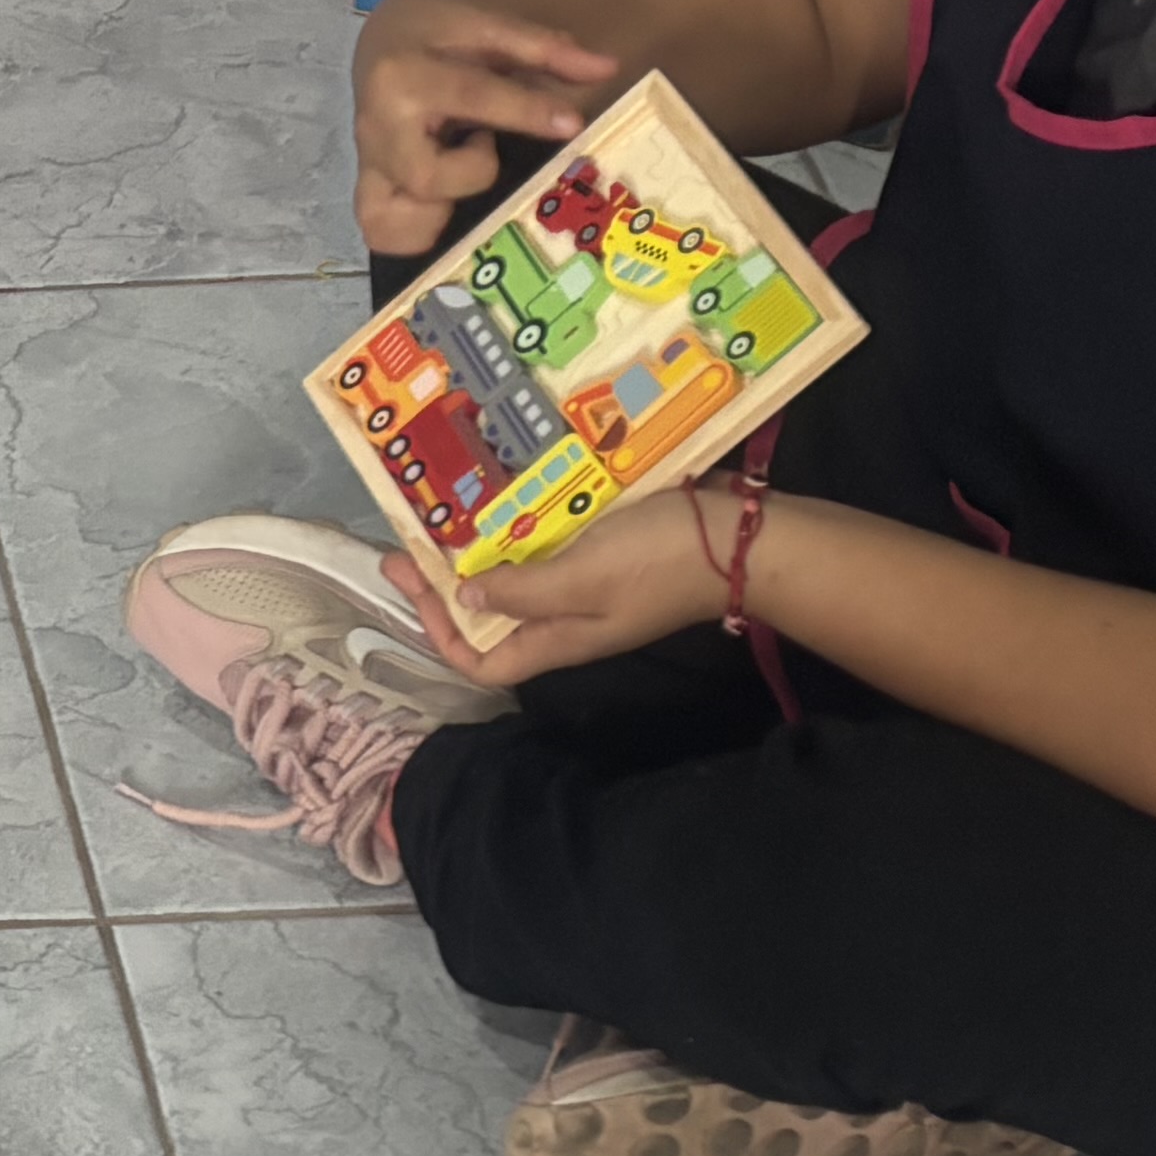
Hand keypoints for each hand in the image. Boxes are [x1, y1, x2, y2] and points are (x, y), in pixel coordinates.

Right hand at [355, 0, 625, 260]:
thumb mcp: (489, 27)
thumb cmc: (443, 33)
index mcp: (403, 73)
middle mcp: (375, 127)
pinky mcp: (369, 189)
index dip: (526, 113)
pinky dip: (417, 232)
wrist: (386, 39)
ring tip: (459, 171)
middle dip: (474, 171)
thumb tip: (607, 69)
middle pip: (427, 177)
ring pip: (393, 218)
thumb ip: (545, 50)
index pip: (471, 98)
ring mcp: (368, 165)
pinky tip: (444, 204)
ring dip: (441, 210)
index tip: (571, 123)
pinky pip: (384, 233)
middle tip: (483, 141)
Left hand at [380, 473, 742, 682]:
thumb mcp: (579, 578)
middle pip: (490, 615)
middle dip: (446, 581)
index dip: (437, 629)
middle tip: (411, 537)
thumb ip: (521, 593)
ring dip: (481, 551)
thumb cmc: (659, 561)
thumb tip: (465, 600)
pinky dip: (524, 526)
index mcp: (556, 639)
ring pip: (517, 577)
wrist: (744, 537)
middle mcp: (567, 619)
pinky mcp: (609, 551)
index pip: (478, 659)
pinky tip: (506, 496)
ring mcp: (590, 585)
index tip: (411, 580)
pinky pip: (551, 545)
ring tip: (447, 512)